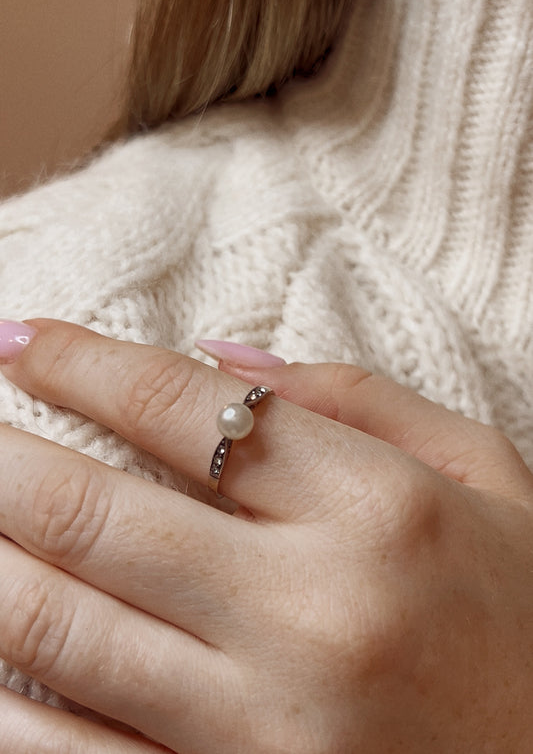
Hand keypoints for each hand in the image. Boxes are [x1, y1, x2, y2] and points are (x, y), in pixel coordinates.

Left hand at [1, 320, 532, 752]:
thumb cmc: (528, 611)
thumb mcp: (482, 473)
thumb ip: (357, 397)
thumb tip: (219, 356)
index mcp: (376, 508)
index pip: (183, 409)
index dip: (78, 363)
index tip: (17, 338)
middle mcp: (310, 615)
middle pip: (94, 514)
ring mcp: (262, 729)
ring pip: (60, 630)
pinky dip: (6, 701)